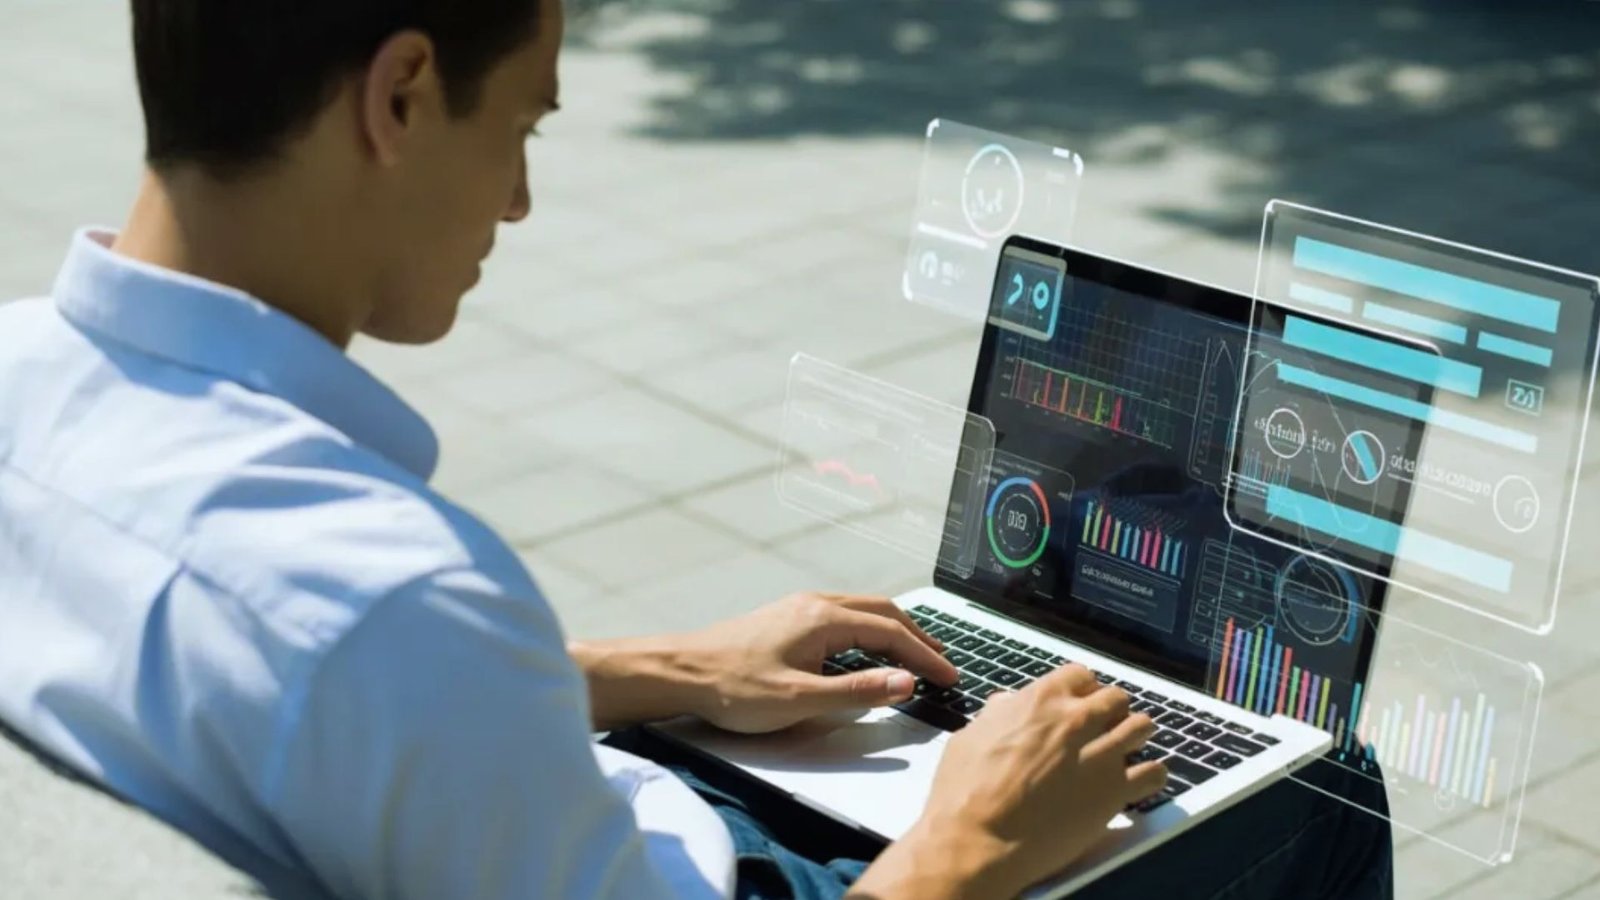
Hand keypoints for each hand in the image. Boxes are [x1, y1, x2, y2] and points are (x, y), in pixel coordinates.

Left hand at [678, 592, 959, 733]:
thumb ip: (857, 691)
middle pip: (883, 612)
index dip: (925, 656)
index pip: (892, 632)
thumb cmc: (733, 688)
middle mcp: (815, 604)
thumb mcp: (800, 699)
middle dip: (917, 637)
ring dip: (895, 630)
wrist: (681, 672)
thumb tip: (906, 681)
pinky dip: (870, 629)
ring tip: (915, 654)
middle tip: (942, 663)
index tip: (948, 676)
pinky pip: (844, 615)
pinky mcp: (787, 618)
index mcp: (824, 619)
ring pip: (863, 610)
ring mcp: (800, 607)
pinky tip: (868, 649)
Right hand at [893, 665, 1165, 896]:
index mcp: (1040, 701)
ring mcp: (1100, 754)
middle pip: (1115, 698)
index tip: (1082, 702)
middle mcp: (1075, 720)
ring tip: (1129, 746)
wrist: (979, 836)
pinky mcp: (1115, 791)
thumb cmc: (966, 790)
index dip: (1083, 690)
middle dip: (1112, 710)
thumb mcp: (972, 735)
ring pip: (1141, 727)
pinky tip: (1144, 779)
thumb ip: (998, 716)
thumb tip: (1006, 704)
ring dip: (1135, 734)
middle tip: (1106, 726)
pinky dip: (1152, 774)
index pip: (1080, 676)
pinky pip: (1154, 773)